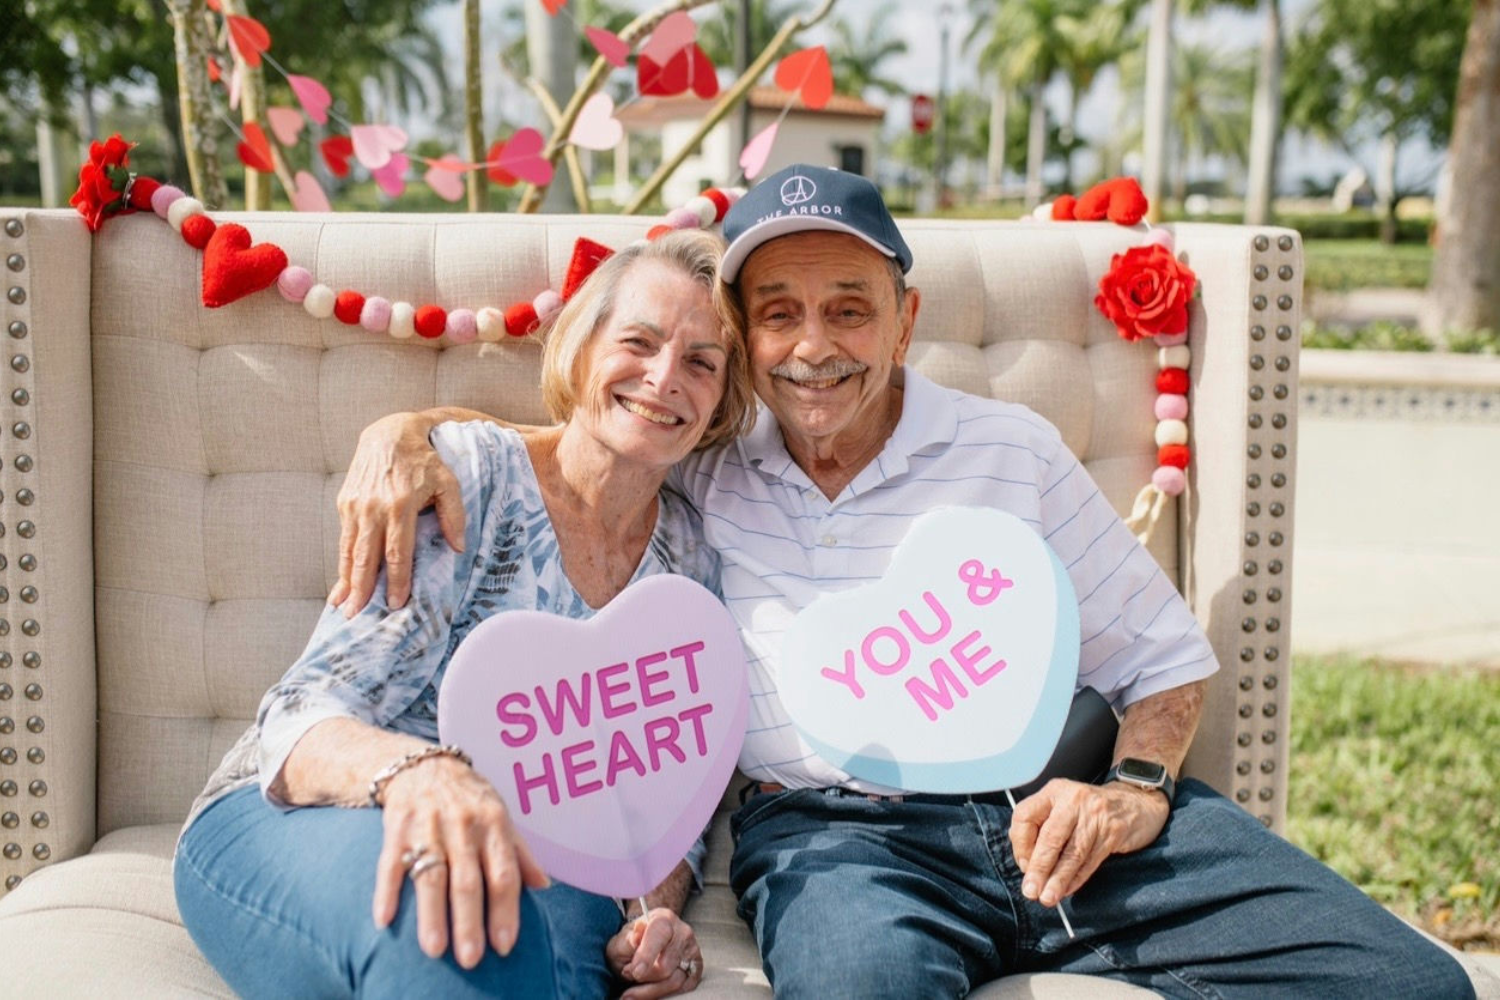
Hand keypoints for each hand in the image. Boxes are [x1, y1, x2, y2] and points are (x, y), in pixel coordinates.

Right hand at [330, 411, 465, 615]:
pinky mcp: (344, 503)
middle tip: (359, 617)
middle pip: (366, 556)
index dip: (395, 578)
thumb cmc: (424, 461)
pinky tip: (340, 585)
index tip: (396, 603)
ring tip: (344, 609)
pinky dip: (341, 564)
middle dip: (363, 589)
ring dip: (346, 582)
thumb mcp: (448, 482)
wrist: (388, 433)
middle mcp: (373, 507)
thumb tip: (458, 548)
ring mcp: (355, 505)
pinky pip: (343, 540)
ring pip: (349, 551)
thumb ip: (454, 514)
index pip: (397, 550)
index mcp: (400, 504)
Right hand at [372, 756, 549, 967]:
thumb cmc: (470, 799)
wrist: (424, 765)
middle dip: (470, 921)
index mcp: (493, 824)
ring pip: (430, 875)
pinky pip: (389, 863)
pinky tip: (384, 920)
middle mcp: (462, 826)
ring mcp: (428, 827)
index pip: (503, 873)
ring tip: (434, 949)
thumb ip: (521, 853)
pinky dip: (386, 891)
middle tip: (472, 958)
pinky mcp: (396, 828)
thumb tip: (544, 887)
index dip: (505, 909)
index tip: (505, 944)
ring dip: (432, 914)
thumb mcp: (502, 817)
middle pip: (467, 880)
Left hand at [607, 908, 703, 998]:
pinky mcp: (696, 969)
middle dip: (643, 977)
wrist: (646, 943)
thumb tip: (636, 937)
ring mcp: (692, 952)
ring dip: (650, 991)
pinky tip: (648, 993)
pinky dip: (662, 994)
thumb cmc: (631, 943)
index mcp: (664, 919)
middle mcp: (683, 933)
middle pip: (665, 966)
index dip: (647, 955)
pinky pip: (682, 990)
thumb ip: (627, 941)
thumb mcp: (622, 940)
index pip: (660, 934)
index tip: (635, 972)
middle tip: (627, 974)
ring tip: (632, 992)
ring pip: (675, 981)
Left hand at [1009, 778, 1169, 907]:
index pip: (1025, 816)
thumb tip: (1026, 862)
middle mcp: (1073, 799)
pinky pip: (1091, 860)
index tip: (1023, 864)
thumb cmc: (1091, 809)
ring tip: (1048, 897)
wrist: (1136, 802)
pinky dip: (1077, 878)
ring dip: (1058, 879)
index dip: (1020, 844)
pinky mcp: (1114, 831)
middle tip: (1030, 890)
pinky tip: (1067, 889)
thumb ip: (1042, 828)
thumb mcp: (1062, 807)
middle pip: (1050, 837)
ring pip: (1072, 853)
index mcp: (1054, 791)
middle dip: (1039, 868)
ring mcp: (1096, 815)